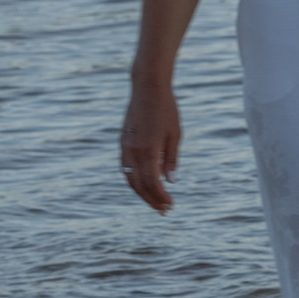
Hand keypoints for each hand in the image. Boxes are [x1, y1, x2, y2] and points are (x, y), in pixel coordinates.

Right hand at [120, 80, 181, 211]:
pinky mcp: (123, 141)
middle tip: (164, 210)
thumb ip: (171, 160)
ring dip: (141, 192)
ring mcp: (125, 146)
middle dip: (151, 200)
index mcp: (149, 149)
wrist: (147, 87)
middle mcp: (133, 150)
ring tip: (154, 201)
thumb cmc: (166, 109)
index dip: (160, 197)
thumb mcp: (175, 135)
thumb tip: (170, 182)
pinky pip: (125, 166)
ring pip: (129, 177)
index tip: (170, 206)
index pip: (152, 182)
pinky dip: (134, 179)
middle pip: (138, 185)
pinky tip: (144, 184)